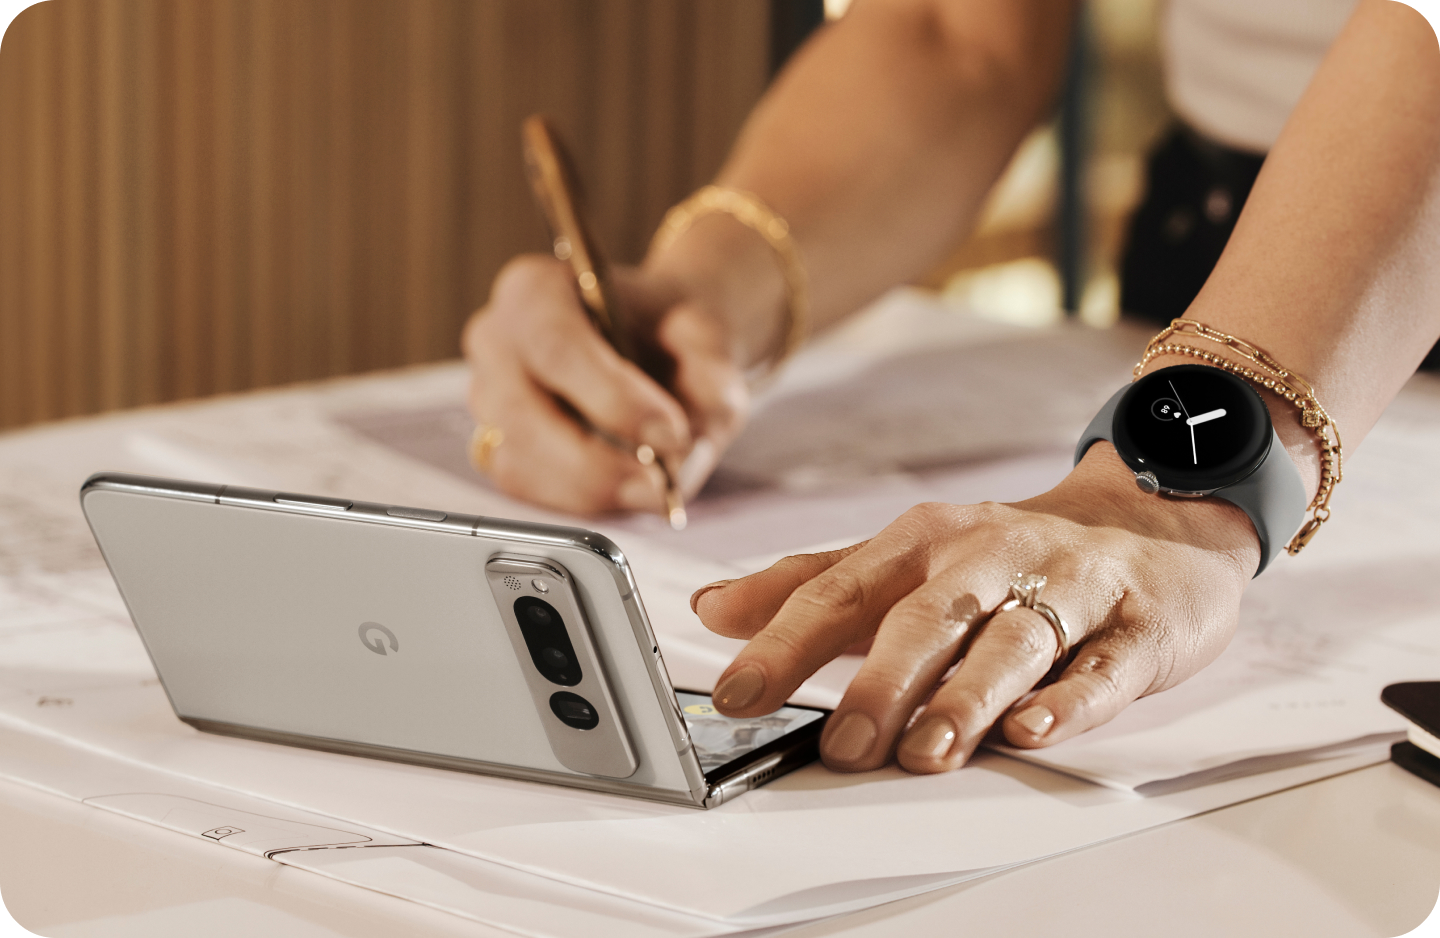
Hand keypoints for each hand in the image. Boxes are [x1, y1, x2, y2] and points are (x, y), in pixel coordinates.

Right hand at [462, 255, 747, 514]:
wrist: (661, 343)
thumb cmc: (672, 334)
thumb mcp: (710, 345)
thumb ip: (709, 388)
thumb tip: (682, 458)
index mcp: (535, 289)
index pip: (555, 346)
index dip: (612, 399)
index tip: (670, 434)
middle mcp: (496, 339)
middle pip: (522, 412)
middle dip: (597, 461)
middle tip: (660, 482)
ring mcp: (486, 396)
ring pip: (519, 462)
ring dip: (590, 488)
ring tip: (651, 489)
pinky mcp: (494, 446)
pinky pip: (526, 488)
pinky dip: (578, 500)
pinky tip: (624, 489)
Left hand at [691, 444, 1262, 773]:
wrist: (1151, 518)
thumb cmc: (1009, 553)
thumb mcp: (906, 557)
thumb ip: (812, 584)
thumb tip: (711, 607)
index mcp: (923, 541)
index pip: (842, 589)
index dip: (785, 641)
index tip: (736, 692)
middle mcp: (989, 557)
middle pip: (928, 616)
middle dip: (883, 681)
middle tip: (845, 744)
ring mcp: (1067, 588)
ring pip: (1013, 642)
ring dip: (968, 696)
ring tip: (929, 750)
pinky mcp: (1137, 625)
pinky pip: (1104, 665)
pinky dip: (1071, 698)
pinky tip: (1036, 728)